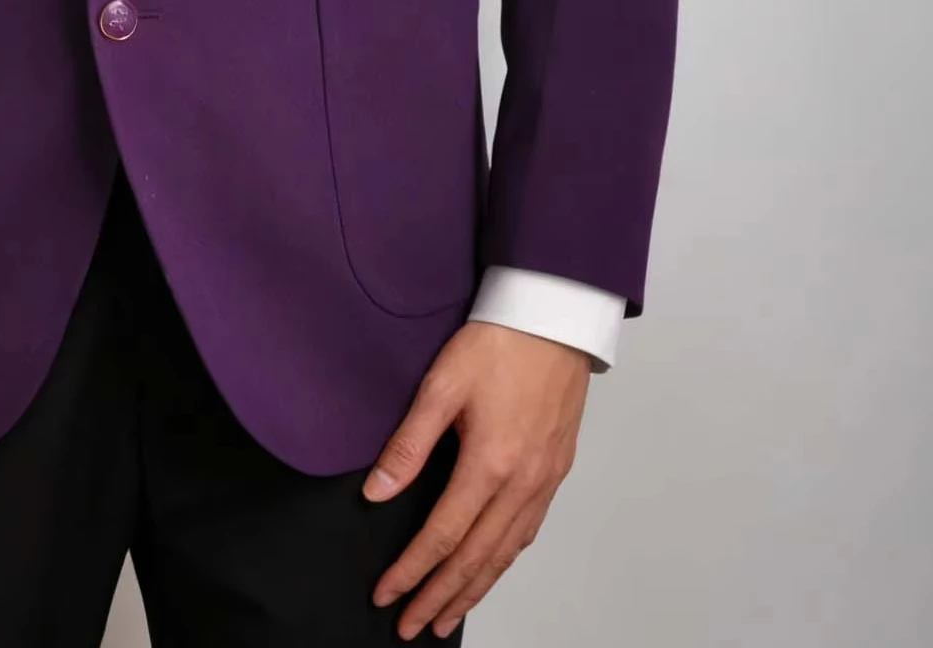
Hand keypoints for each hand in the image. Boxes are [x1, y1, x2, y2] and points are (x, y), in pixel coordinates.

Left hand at [364, 320, 590, 639]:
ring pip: (506, 553)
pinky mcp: (555, 470)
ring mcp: (544, 480)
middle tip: (411, 626)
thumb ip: (408, 443)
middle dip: (440, 596)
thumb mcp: (441, 386)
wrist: (553, 316)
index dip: (412, 570)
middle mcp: (523, 482)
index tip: (387, 594)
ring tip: (447, 616)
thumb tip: (377, 491)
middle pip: (477, 558)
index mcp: (492, 463)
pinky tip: (490, 568)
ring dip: (474, 589)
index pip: (444, 535)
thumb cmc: (498, 342)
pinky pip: (528, 532)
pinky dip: (504, 561)